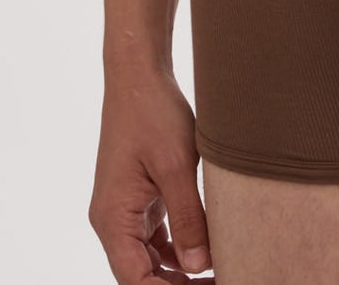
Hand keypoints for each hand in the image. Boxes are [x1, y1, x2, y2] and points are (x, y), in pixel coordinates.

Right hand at [88, 63, 212, 280]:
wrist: (139, 75)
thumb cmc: (153, 113)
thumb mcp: (176, 167)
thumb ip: (187, 219)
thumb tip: (199, 267)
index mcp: (112, 220)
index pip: (135, 281)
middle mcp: (113, 221)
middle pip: (143, 276)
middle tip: (226, 279)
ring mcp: (124, 211)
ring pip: (151, 261)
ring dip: (182, 272)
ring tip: (221, 272)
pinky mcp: (139, 199)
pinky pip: (156, 239)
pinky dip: (179, 250)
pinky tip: (207, 251)